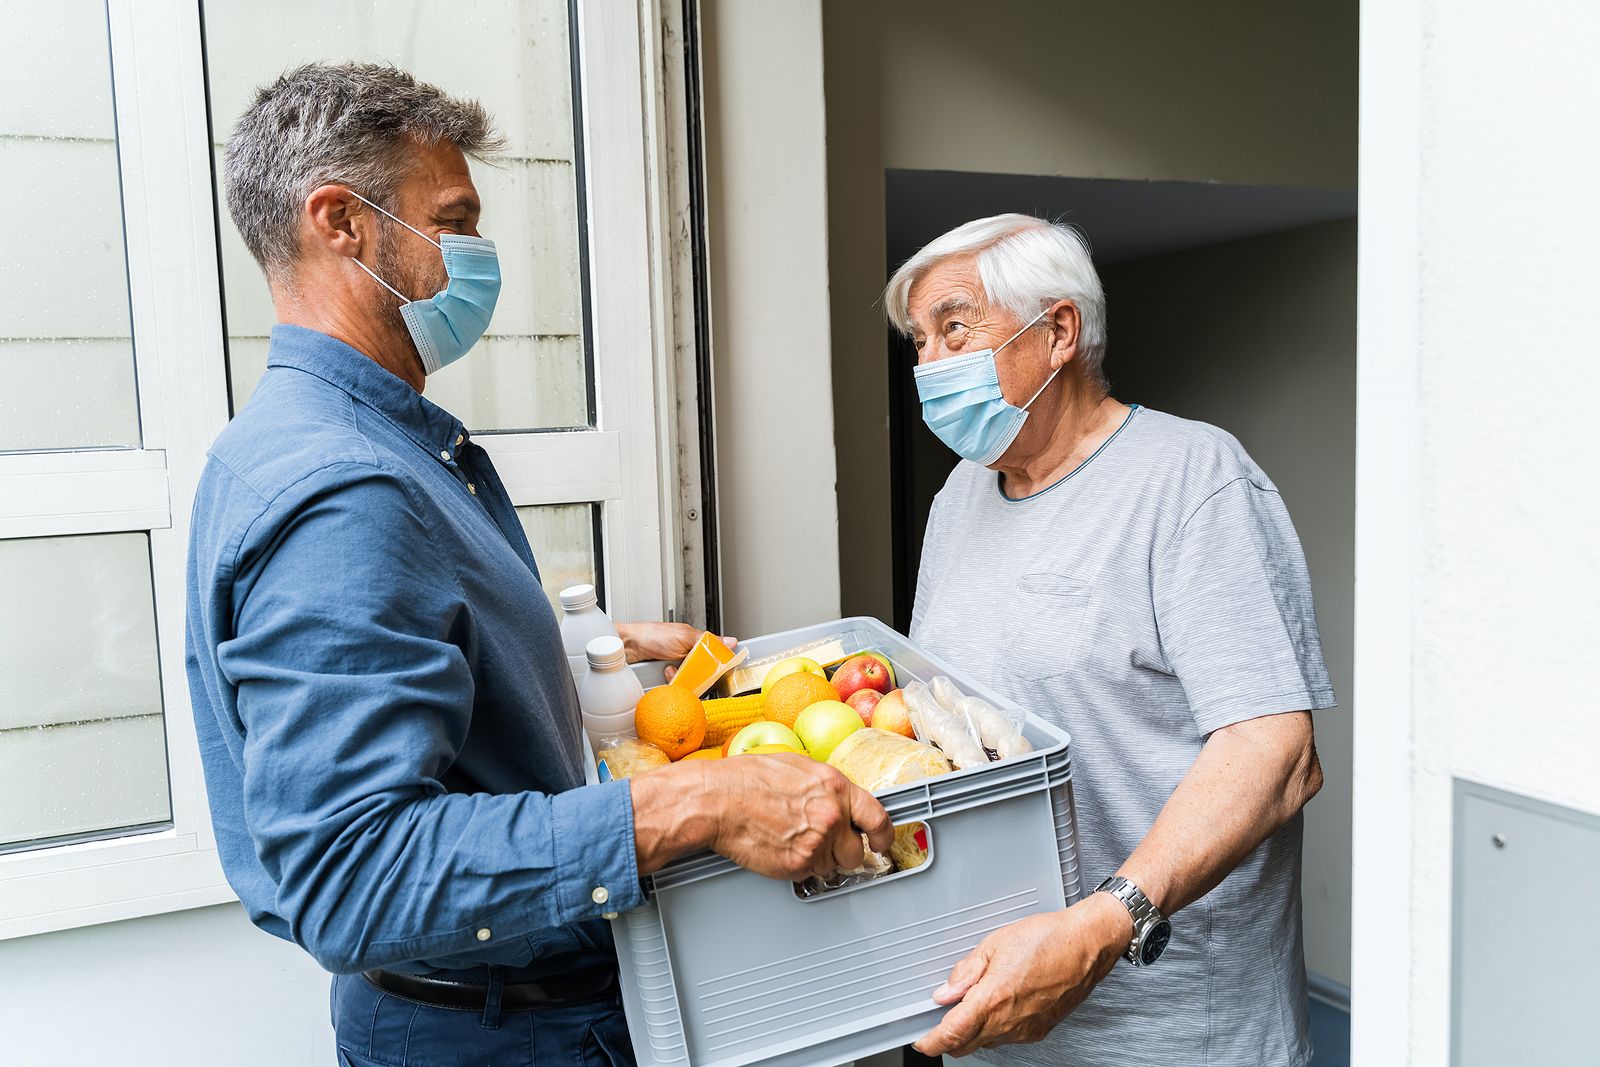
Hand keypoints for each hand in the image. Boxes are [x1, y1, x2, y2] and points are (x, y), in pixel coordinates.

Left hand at [615, 621, 736, 674]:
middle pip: (704, 671)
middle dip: (698, 673)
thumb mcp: (683, 636)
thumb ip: (707, 641)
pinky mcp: (668, 676)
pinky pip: (678, 684)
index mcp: (695, 641)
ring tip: (672, 671)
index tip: (721, 671)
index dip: (719, 663)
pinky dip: (673, 682)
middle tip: (689, 669)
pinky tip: (666, 676)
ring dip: (683, 678)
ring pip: (691, 679)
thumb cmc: (652, 635)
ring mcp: (677, 666)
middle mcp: (688, 654)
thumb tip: (730, 641)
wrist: (627, 646)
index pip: (715, 654)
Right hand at [630, 754, 892, 878]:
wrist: (717, 800)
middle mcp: (831, 815)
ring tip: (794, 841)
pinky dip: (799, 867)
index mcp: (835, 787)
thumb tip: (837, 798)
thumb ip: (825, 786)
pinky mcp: (797, 864)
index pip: (877, 817)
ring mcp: (816, 842)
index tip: (881, 841)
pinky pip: (810, 874)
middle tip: (824, 843)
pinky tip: (782, 848)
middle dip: (844, 850)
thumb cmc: (746, 779)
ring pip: (833, 866)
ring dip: (820, 860)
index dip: (883, 834)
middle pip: (857, 850)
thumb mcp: (796, 766)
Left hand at [913, 893, 1132, 1056]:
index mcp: (993, 999)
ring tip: (973, 1002)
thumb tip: (945, 992)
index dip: (932, 1041)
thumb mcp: (995, 944)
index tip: (922, 1040)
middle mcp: (1009, 1022)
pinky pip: (1008, 1038)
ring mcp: (1025, 1030)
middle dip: (949, 1038)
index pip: (952, 1034)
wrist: (1088, 945)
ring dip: (973, 1032)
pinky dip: (995, 1028)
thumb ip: (966, 972)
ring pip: (987, 1042)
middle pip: (966, 1046)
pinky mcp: (1039, 1031)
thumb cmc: (1048, 939)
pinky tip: (998, 1004)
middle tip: (940, 1019)